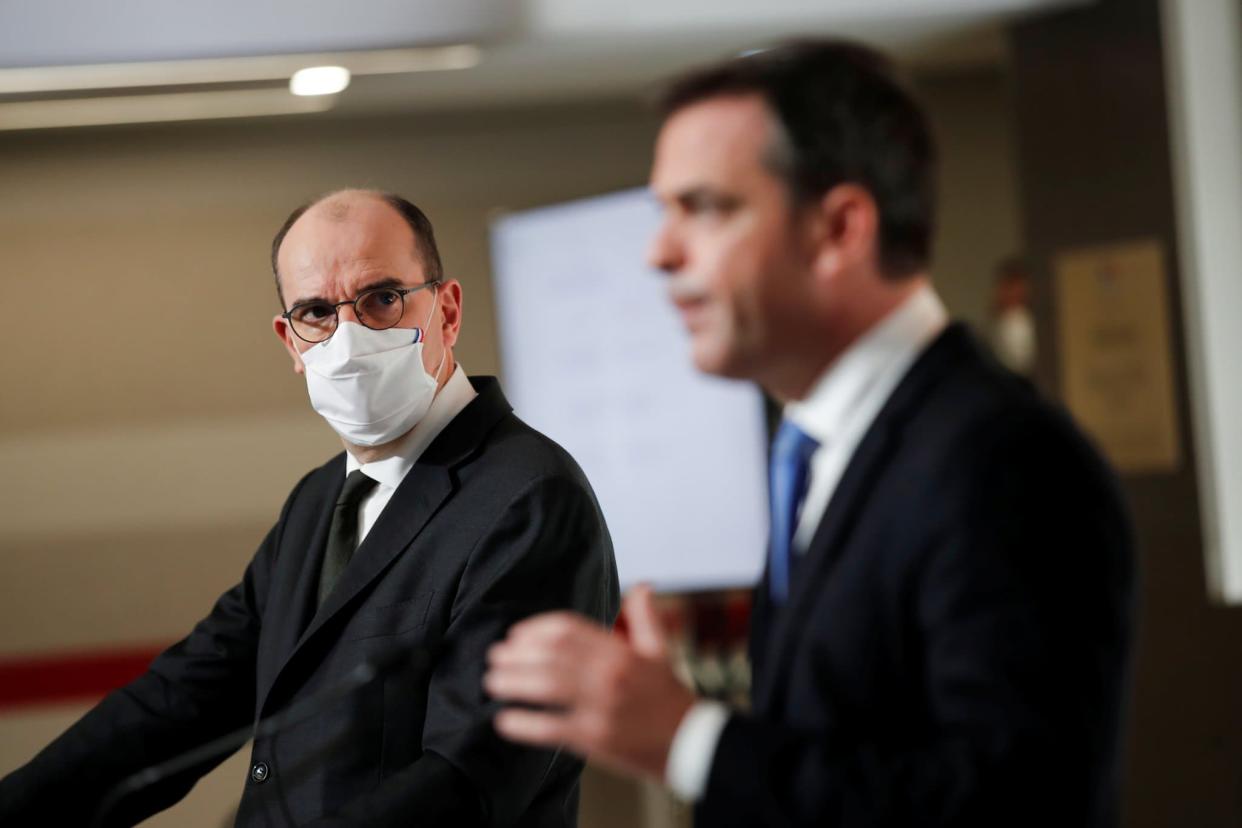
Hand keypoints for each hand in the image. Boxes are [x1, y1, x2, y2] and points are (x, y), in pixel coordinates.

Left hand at [484, 584, 696, 780]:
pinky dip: (523, 724)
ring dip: (512, 682)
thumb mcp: (660, 650)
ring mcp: (600, 707)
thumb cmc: (668, 695)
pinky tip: (504, 720)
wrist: (690, 742)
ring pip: (545, 687)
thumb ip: (644, 615)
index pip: (567, 629)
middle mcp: (608, 675)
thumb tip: (642, 585)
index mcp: (620, 651)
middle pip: (550, 655)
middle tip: (495, 656)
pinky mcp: (594, 739)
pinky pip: (550, 728)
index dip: (535, 629)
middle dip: (516, 655)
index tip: (516, 635)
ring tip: (492, 682)